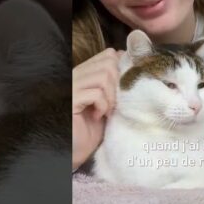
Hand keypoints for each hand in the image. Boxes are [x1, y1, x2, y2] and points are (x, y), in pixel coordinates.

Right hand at [72, 48, 121, 169]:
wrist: (78, 149)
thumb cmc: (94, 126)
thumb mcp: (108, 100)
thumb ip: (115, 82)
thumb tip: (132, 64)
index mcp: (86, 71)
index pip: (108, 54)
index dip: (122, 67)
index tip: (124, 86)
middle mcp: (76, 75)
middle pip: (108, 63)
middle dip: (118, 83)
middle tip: (115, 102)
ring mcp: (72, 86)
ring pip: (103, 76)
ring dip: (111, 96)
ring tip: (107, 110)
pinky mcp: (71, 101)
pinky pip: (96, 94)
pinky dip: (103, 105)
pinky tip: (99, 116)